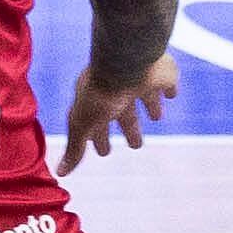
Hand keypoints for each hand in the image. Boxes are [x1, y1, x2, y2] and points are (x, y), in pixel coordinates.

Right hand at [61, 54, 178, 174]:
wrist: (126, 61)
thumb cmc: (101, 92)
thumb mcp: (83, 125)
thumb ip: (75, 147)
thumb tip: (61, 172)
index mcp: (96, 100)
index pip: (96, 123)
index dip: (100, 138)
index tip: (105, 152)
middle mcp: (117, 89)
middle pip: (123, 112)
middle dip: (129, 128)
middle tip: (136, 144)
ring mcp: (139, 80)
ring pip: (144, 96)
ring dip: (150, 107)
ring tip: (157, 118)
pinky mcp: (161, 74)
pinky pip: (166, 82)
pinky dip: (168, 89)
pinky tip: (171, 93)